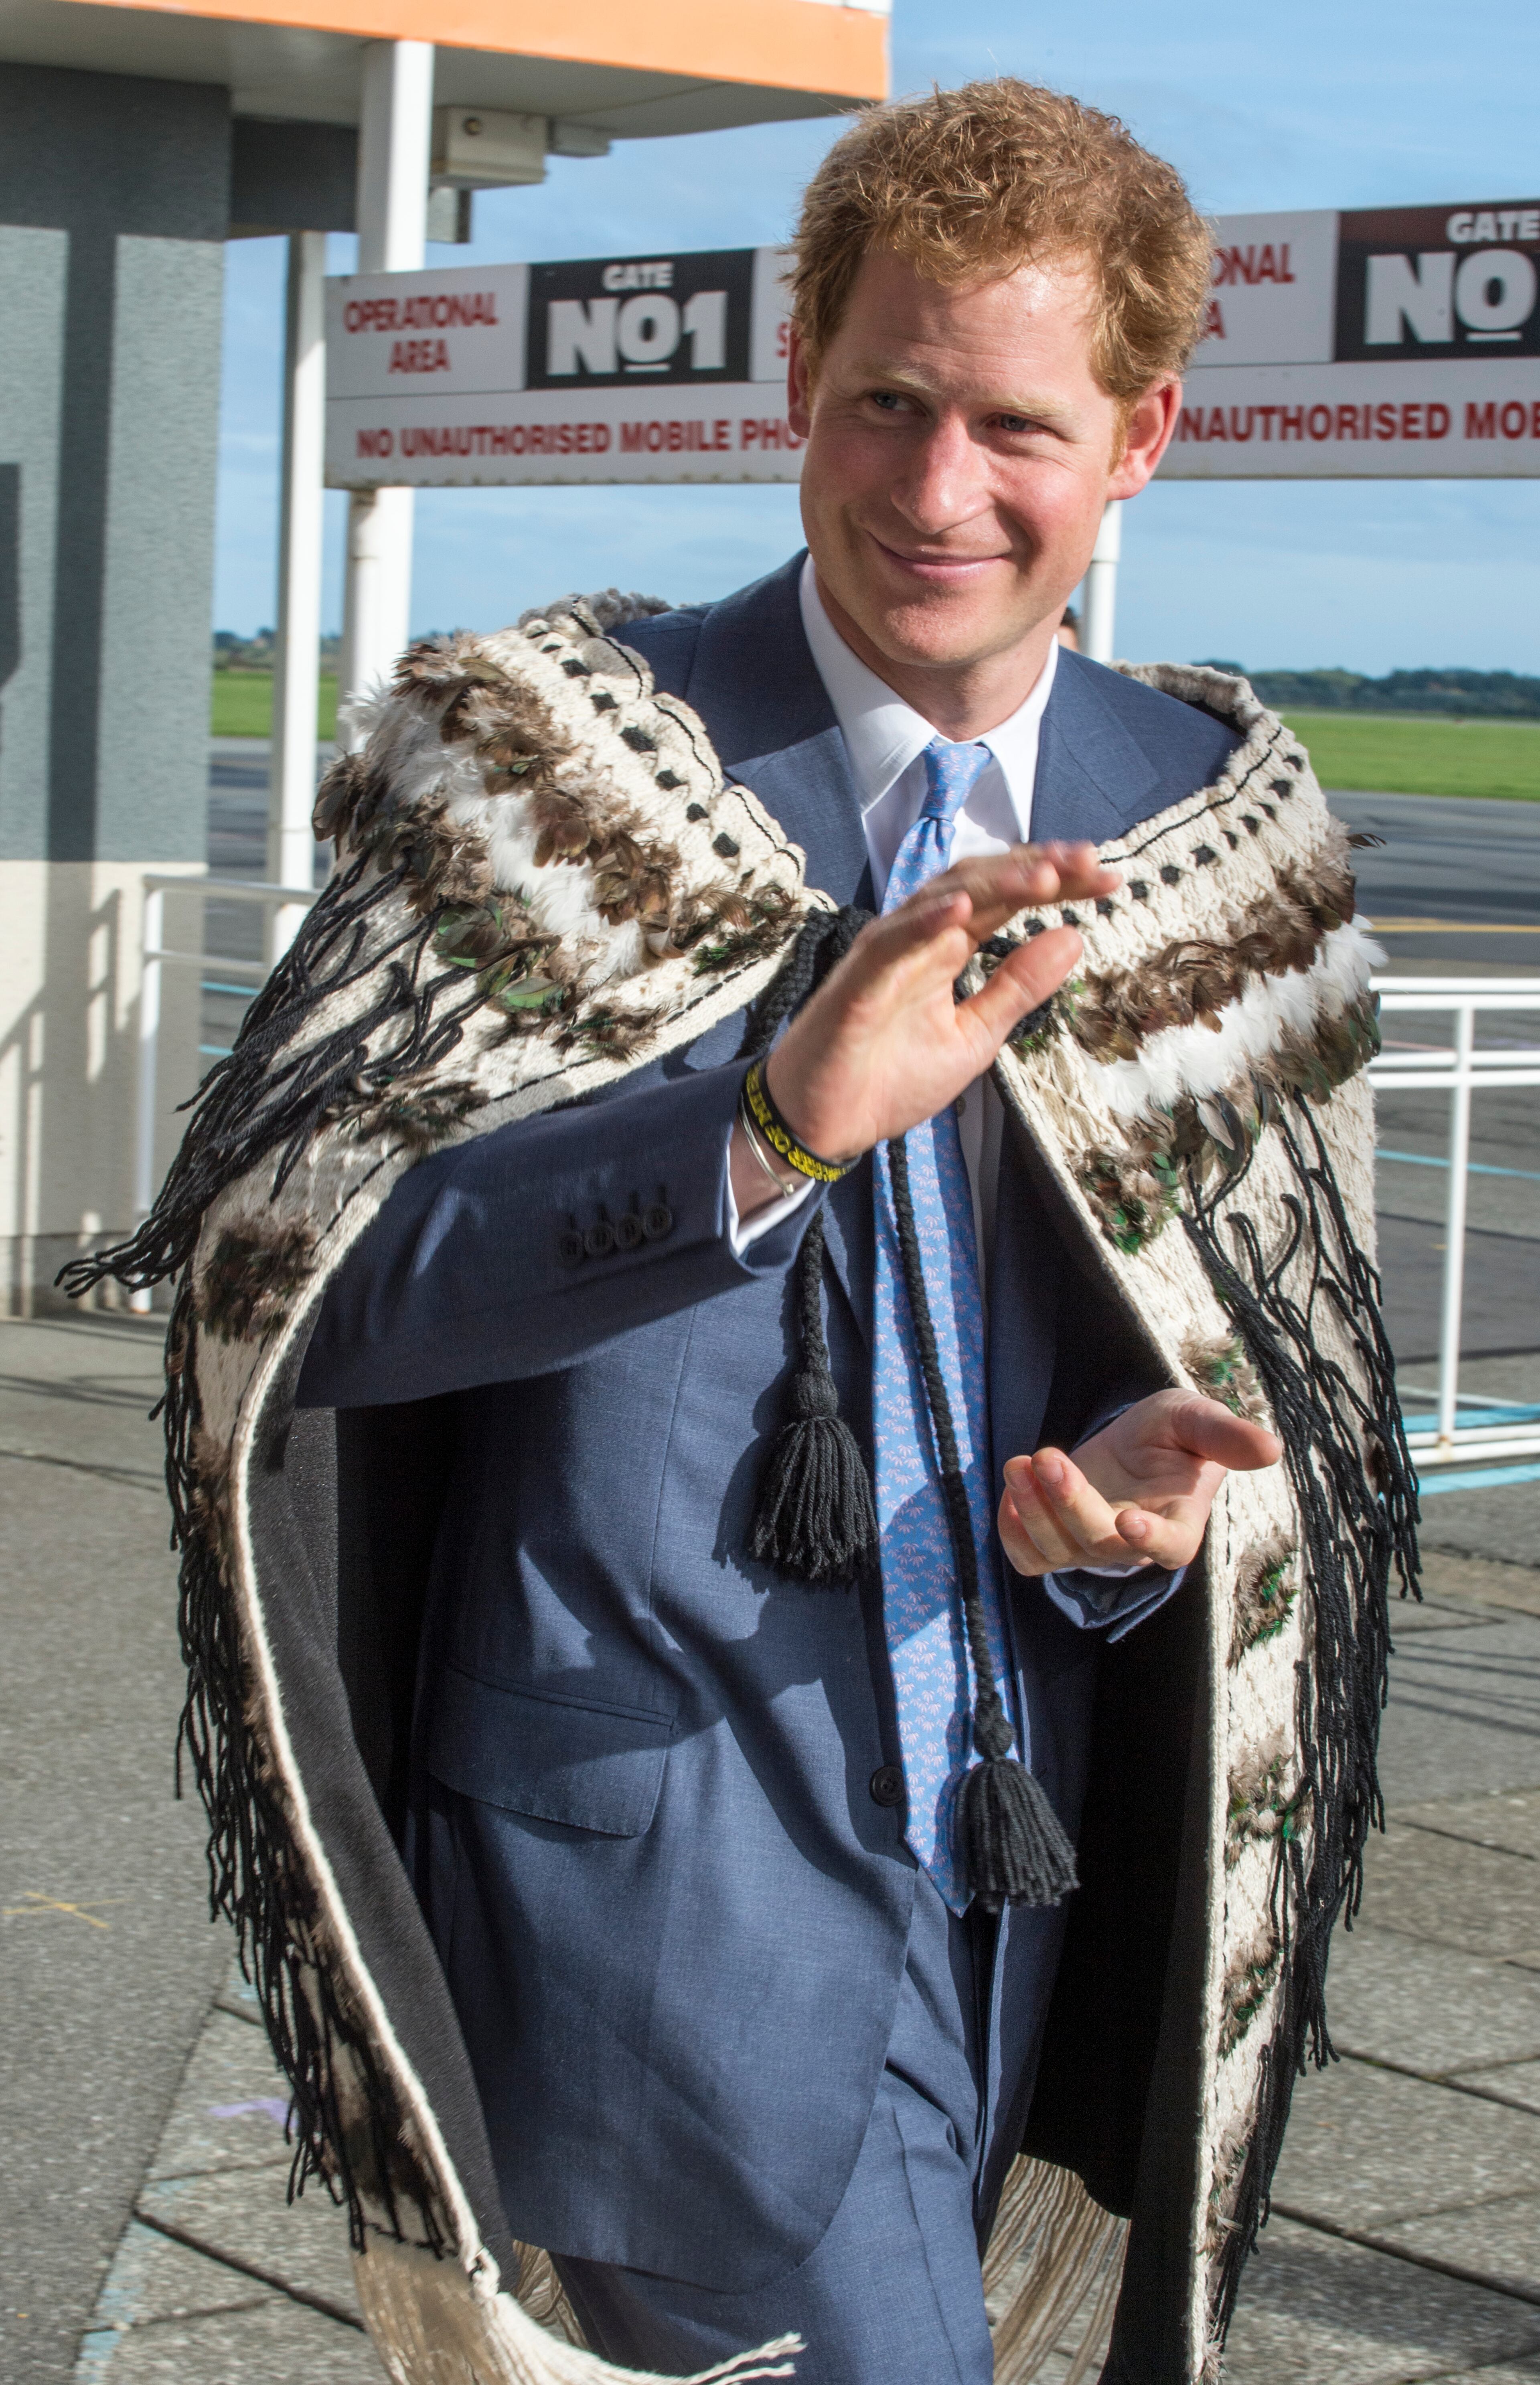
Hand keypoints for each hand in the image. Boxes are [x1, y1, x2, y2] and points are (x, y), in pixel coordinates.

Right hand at [767, 844, 1115, 1158]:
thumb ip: (1019, 988)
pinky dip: (927, 920)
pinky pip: (893, 940)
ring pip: (943, 898)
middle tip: (1091, 861)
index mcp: (948, 946)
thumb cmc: (889, 1077)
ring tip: (1047, 875)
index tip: (1108, 879)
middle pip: (983, 883)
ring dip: (995, 883)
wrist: (826, 1123)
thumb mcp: (976, 1035)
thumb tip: (1074, 938)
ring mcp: (888, 952)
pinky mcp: (857, 980)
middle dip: (1038, 867)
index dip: (1057, 882)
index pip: (1007, 898)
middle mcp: (919, 936)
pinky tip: (963, 908)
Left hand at [998, 1391, 1281, 1577]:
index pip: (1169, 1548)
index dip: (1151, 1538)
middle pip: (1099, 1543)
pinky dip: (1012, 1531)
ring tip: (1019, 1463)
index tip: (1130, 1518)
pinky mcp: (1057, 1540)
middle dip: (1071, 1502)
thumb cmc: (1174, 1432)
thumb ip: (1227, 1436)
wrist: (1136, 1439)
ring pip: (1057, 1551)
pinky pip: (1029, 1557)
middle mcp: (1133, 1544)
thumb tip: (1272, 1448)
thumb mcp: (1198, 1420)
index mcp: (1180, 1523)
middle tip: (1049, 1456)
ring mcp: (1092, 1546)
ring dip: (1033, 1511)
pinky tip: (1012, 1488)